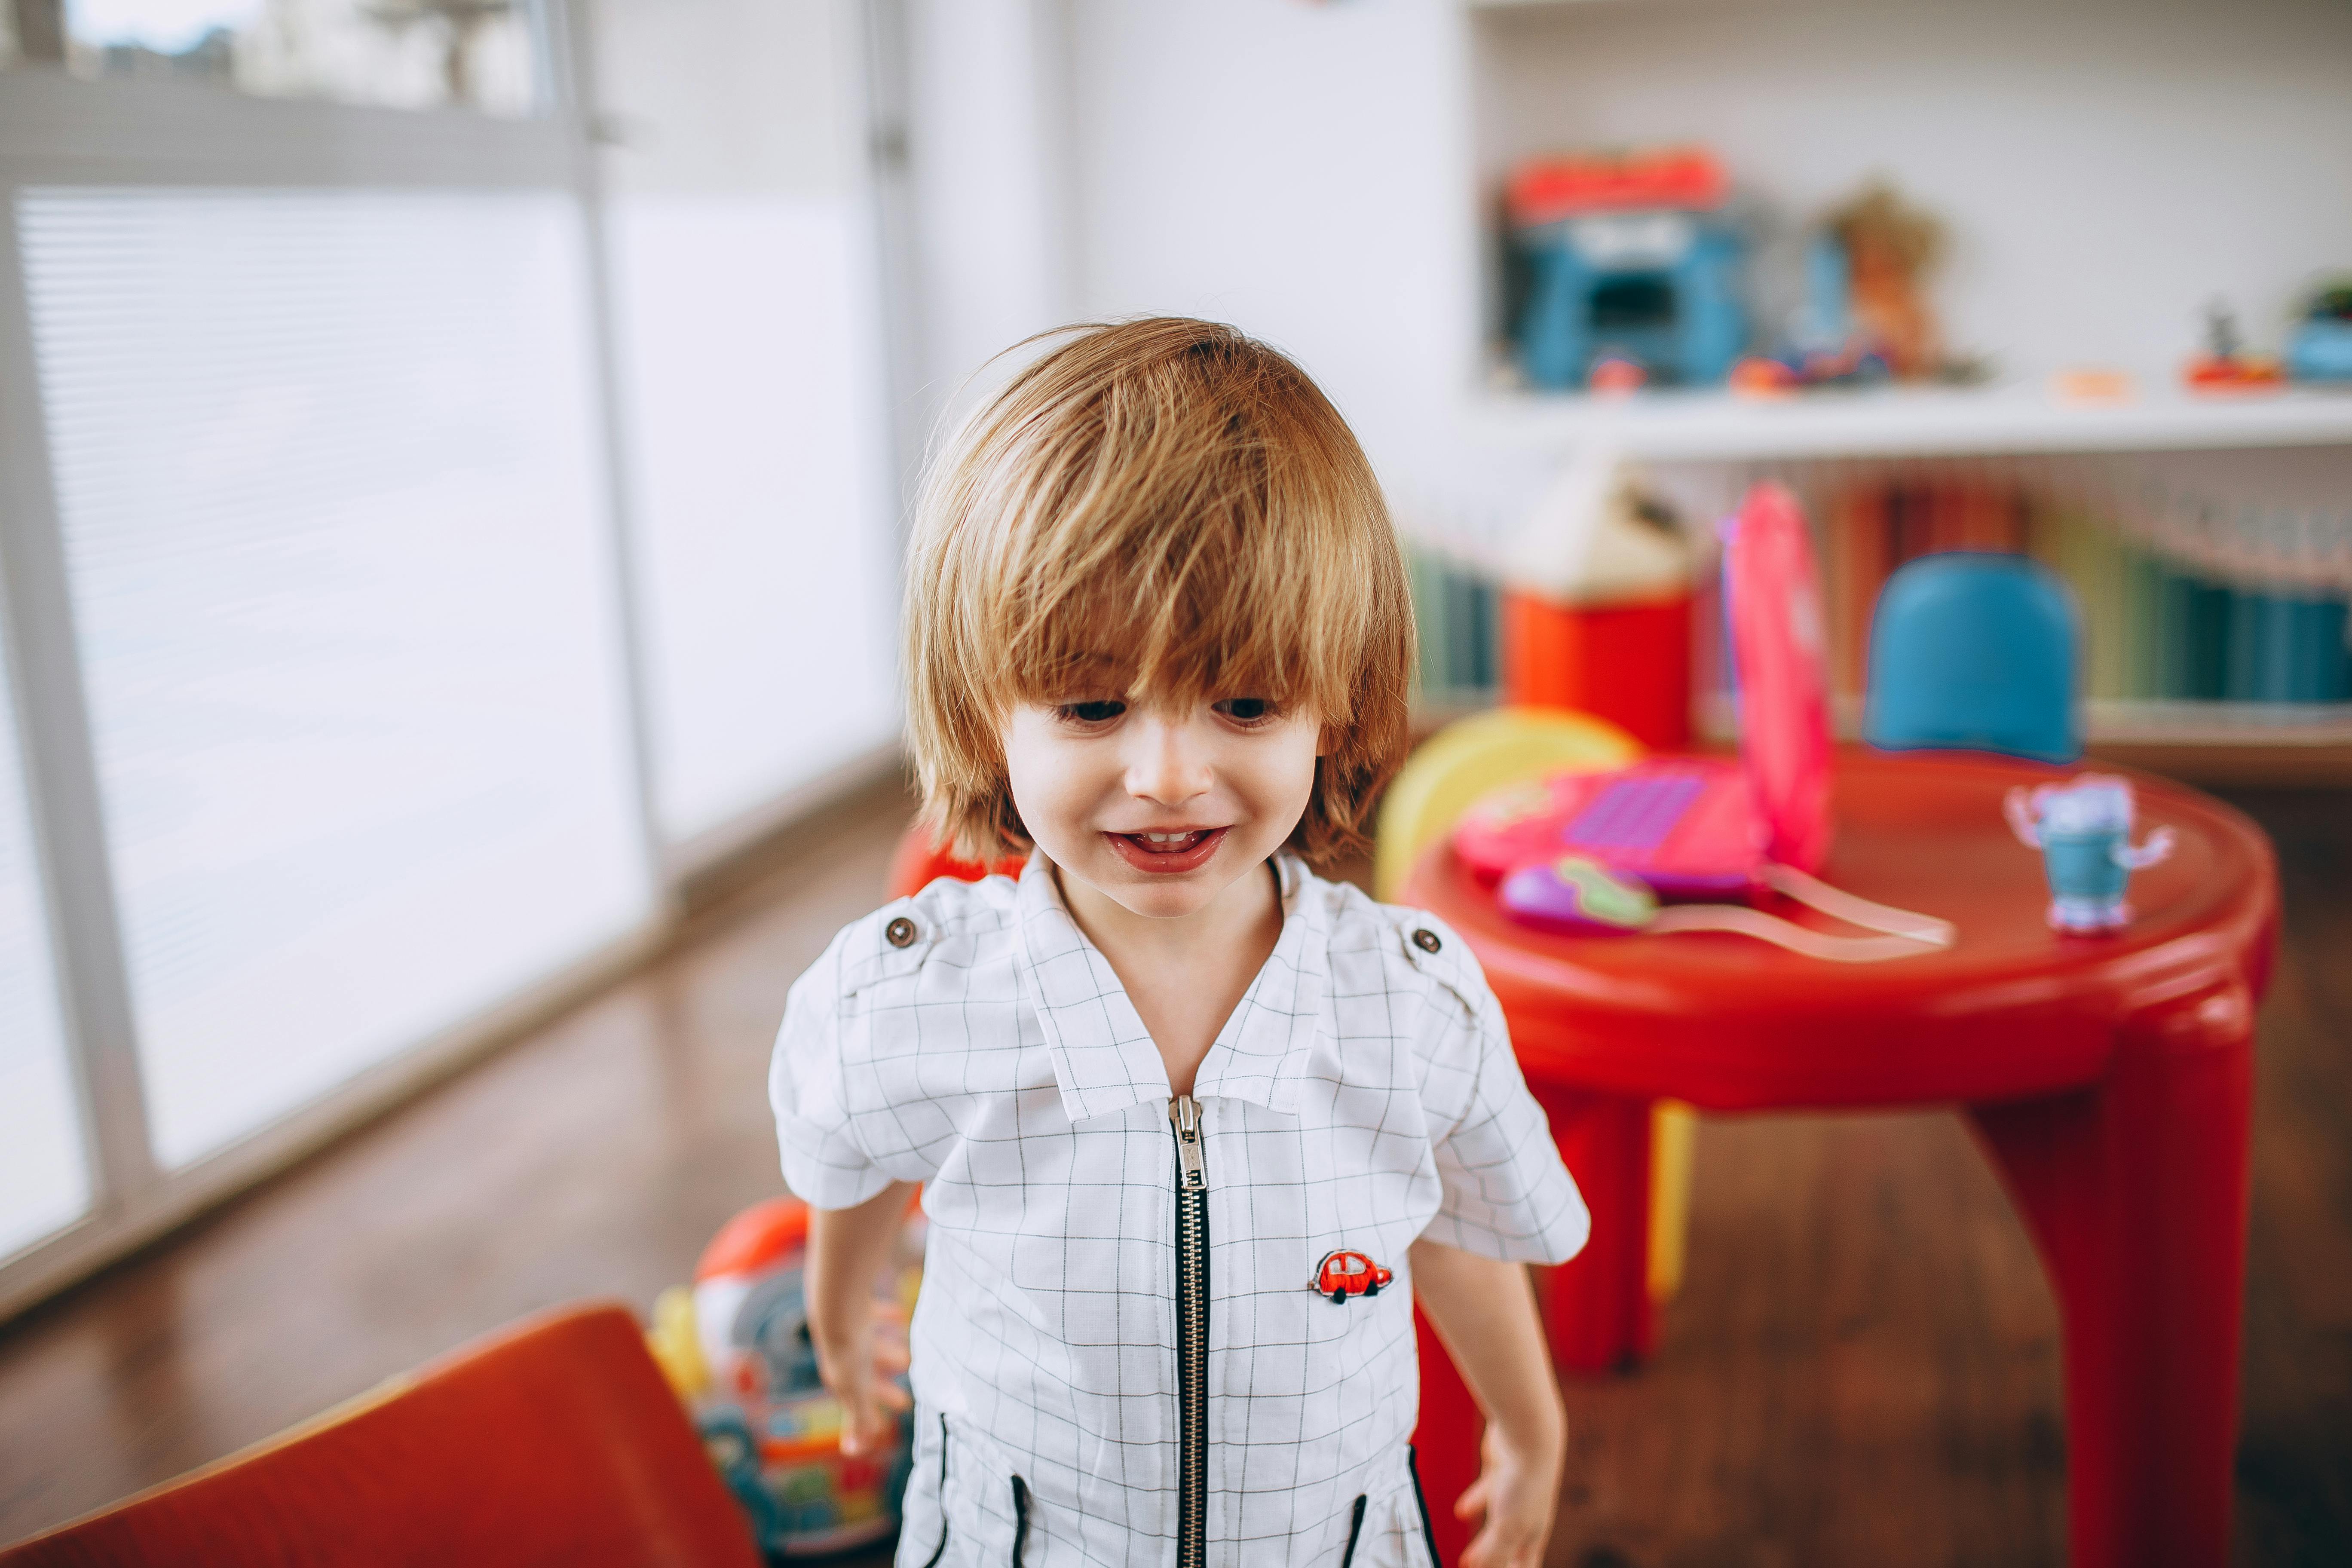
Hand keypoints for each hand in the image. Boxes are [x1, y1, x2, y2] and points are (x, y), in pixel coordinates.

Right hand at [809, 1296, 912, 1455]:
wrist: (840, 1307)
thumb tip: (854, 1449)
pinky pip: (873, 1314)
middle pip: (865, 1377)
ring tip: (907, 1357)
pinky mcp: (858, 1308)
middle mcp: (842, 1357)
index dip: (871, 1417)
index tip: (884, 1429)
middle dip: (883, 1389)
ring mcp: (849, 1332)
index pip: (858, 1404)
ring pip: (869, 1347)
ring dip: (886, 1354)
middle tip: (903, 1402)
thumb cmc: (852, 1353)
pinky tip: (901, 1315)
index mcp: (841, 1379)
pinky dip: (887, 1317)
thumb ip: (860, 1419)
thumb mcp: (859, 1391)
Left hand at [1453, 1419, 1563, 1567]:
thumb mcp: (1506, 1528)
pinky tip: (1460, 1511)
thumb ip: (1493, 1553)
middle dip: (1496, 1563)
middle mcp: (1526, 1516)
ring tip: (1468, 1556)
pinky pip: (1485, 1494)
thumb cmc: (1523, 1484)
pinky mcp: (1500, 1473)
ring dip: (1484, 1539)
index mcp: (1533, 1535)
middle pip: (1510, 1548)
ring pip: (1497, 1522)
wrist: (1527, 1435)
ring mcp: (1514, 1494)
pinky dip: (1474, 1504)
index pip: (1525, 1567)